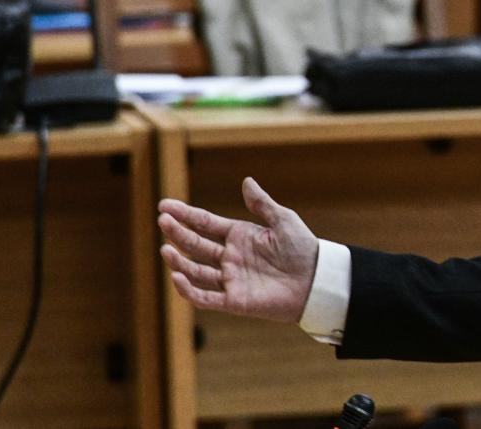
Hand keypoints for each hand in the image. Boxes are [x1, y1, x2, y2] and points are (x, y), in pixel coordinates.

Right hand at [158, 177, 319, 322]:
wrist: (318, 280)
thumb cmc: (303, 248)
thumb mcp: (283, 220)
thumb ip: (262, 204)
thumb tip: (246, 181)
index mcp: (239, 236)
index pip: (205, 223)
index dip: (185, 215)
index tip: (164, 205)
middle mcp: (230, 257)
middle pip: (196, 244)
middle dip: (178, 233)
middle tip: (162, 221)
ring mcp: (231, 279)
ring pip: (195, 270)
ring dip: (178, 261)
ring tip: (165, 249)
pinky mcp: (234, 301)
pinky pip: (205, 296)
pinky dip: (189, 289)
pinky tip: (177, 276)